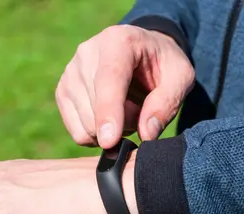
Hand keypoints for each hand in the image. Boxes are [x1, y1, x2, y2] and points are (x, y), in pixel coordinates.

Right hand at [55, 25, 194, 148]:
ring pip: (85, 124)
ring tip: (126, 110)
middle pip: (95, 108)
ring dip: (110, 131)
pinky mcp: (62, 91)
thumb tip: (146, 134)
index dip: (108, 112)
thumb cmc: (163, 65)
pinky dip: (96, 135)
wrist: (142, 52)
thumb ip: (167, 103)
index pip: (109, 79)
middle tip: (141, 111)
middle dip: (123, 124)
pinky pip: (76, 131)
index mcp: (118, 42)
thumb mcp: (180, 77)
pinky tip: (110, 118)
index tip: (109, 141)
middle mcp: (87, 52)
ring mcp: (70, 72)